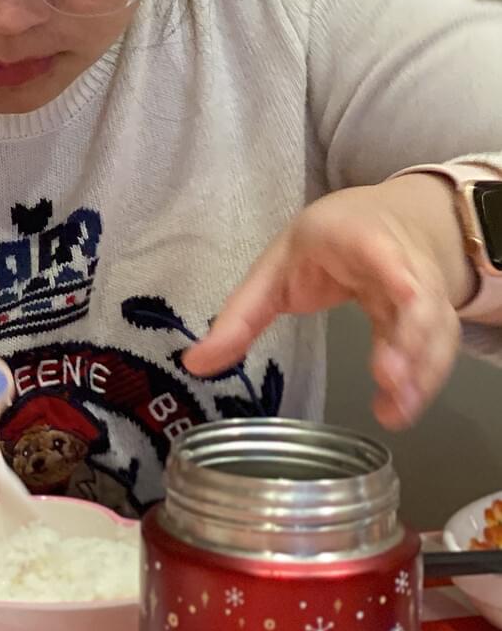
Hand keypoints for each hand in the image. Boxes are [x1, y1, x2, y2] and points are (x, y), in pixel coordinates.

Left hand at [184, 179, 470, 429]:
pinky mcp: (433, 317)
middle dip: (409, 337)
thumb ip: (240, 316)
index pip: (382, 250)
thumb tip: (194, 365)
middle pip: (418, 299)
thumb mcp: (275, 267)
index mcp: (356, 237)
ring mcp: (424, 290)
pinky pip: (436, 349)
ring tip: (395, 410)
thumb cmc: (325, 244)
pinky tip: (398, 410)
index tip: (404, 291)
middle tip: (388, 377)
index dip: (395, 269)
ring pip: (436, 329)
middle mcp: (401, 261)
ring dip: (420, 370)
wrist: (387, 220)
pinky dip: (422, 380)